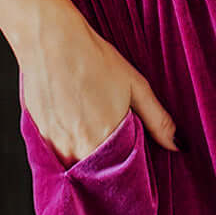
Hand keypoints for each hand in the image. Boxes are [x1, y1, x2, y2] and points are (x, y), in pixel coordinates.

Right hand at [18, 6, 183, 166]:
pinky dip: (66, 146)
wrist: (51, 40)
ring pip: (74, 165)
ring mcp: (52, 145)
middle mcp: (75, 150)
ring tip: (90, 126)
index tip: (131, 158)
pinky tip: (72, 122)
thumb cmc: (93, 59)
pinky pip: (55, 155)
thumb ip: (158, 121)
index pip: (119, 175)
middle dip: (106, 165)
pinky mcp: (37, 136)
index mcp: (103, 142)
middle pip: (95, 173)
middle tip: (110, 136)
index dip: (126, 168)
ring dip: (84, 156)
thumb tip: (178, 145)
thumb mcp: (136, 87)